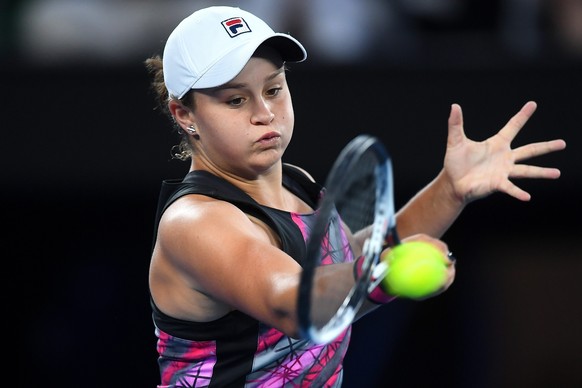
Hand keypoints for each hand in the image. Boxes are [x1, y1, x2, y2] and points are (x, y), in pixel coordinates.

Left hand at [444, 101, 565, 203]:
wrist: (453, 183)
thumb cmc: (456, 163)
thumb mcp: (455, 141)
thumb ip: (455, 124)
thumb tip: (454, 106)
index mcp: (497, 144)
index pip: (512, 126)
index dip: (522, 116)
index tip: (533, 104)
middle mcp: (505, 157)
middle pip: (530, 150)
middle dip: (546, 147)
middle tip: (563, 143)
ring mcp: (503, 171)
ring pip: (527, 170)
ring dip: (541, 172)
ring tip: (557, 173)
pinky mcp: (497, 184)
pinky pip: (510, 187)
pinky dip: (518, 192)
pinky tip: (527, 197)